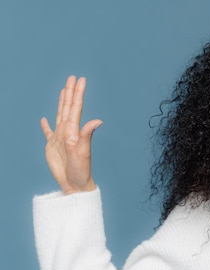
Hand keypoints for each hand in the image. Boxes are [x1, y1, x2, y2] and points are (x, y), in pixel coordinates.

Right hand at [41, 75, 101, 193]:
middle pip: (67, 107)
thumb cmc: (81, 170)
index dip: (77, 93)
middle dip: (70, 92)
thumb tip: (98, 120)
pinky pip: (47, 132)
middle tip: (72, 78)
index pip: (75, 108)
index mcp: (74, 130)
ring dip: (61, 103)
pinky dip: (45, 125)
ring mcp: (59, 138)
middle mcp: (67, 131)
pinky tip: (44, 119)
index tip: (80, 79)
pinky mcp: (52, 146)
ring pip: (59, 115)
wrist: (75, 184)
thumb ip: (87, 135)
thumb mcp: (83, 151)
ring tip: (63, 91)